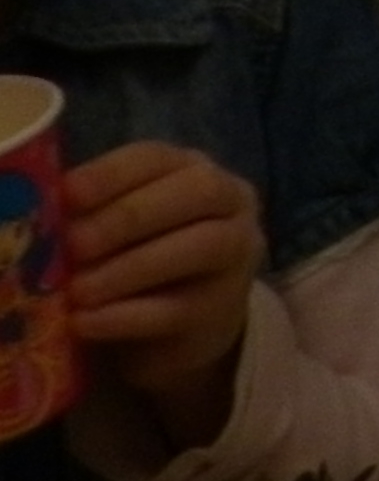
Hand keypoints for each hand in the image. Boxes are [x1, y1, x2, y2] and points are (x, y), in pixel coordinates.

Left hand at [65, 141, 263, 447]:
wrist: (182, 320)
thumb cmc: (136, 256)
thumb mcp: (118, 227)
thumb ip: (90, 215)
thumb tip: (37, 218)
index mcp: (191, 169)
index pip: (158, 157)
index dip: (112, 173)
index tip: (67, 194)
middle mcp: (230, 202)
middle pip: (196, 193)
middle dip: (129, 217)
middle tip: (75, 245)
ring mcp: (237, 253)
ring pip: (200, 246)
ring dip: (131, 268)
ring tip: (77, 292)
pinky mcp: (223, 307)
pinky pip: (179, 307)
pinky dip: (127, 316)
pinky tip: (85, 323)